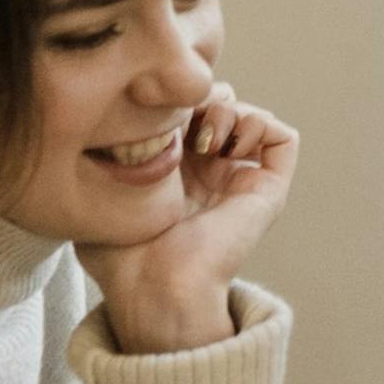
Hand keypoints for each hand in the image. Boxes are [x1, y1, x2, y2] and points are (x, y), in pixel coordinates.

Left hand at [76, 82, 298, 352]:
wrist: (153, 286)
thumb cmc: (120, 253)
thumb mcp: (100, 191)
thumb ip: (106, 155)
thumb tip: (112, 118)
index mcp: (176, 172)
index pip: (185, 108)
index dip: (170, 99)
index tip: (148, 115)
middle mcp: (212, 172)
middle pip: (221, 102)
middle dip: (198, 97)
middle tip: (178, 122)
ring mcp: (241, 181)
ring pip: (252, 115)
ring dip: (228, 110)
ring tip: (203, 138)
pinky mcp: (268, 192)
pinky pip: (283, 139)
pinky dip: (259, 125)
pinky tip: (225, 146)